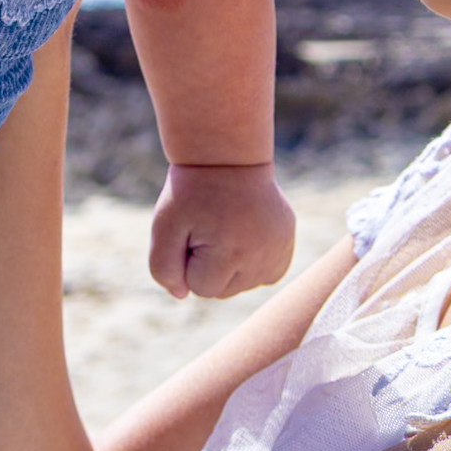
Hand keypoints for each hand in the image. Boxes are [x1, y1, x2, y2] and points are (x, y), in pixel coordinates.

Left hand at [148, 162, 295, 299]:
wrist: (227, 155)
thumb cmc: (191, 191)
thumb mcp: (163, 225)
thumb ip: (163, 268)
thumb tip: (182, 295)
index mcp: (231, 256)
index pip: (200, 288)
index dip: (187, 259)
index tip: (191, 229)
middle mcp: (262, 259)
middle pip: (223, 291)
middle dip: (208, 264)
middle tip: (207, 225)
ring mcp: (279, 251)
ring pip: (244, 283)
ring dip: (229, 263)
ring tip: (225, 226)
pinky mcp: (287, 243)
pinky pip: (264, 273)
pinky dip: (250, 261)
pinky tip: (242, 233)